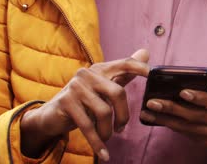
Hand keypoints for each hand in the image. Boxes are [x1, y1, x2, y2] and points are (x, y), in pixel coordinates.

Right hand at [20, 49, 149, 161]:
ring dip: (108, 130)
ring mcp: (76, 86)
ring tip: (107, 137)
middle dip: (124, 115)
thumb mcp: (104, 88)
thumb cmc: (83, 102)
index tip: (155, 75)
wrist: (51, 116)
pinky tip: (104, 154)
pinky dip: (97, 142)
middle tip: (121, 128)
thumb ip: (124, 73)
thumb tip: (146, 53)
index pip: (125, 64)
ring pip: (103, 111)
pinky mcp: (66, 102)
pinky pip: (88, 126)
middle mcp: (88, 74)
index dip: (141, 68)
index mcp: (101, 69)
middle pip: (118, 92)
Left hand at [140, 78, 206, 150]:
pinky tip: (164, 121)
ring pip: (193, 130)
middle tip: (152, 102)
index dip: (199, 97)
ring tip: (150, 113)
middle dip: (173, 109)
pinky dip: (178, 129)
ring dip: (169, 121)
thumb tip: (193, 85)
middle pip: (199, 117)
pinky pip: (195, 138)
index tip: (181, 92)